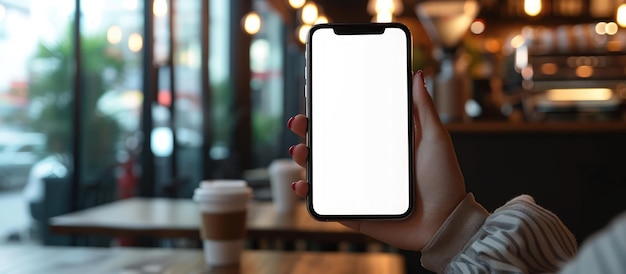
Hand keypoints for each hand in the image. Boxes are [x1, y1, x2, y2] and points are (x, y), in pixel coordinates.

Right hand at [287, 70, 466, 250]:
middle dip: (306, 133)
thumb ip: (423, 108)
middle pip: (326, 147)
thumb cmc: (444, 181)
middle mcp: (364, 166)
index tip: (314, 100)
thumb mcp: (435, 138)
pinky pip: (325, 204)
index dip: (327, 114)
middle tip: (299, 123)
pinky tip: (302, 183)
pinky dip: (308, 194)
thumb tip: (417, 75)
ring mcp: (356, 190)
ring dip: (302, 159)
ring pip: (320, 173)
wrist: (446, 222)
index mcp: (379, 147)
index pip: (347, 126)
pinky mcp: (354, 212)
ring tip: (299, 151)